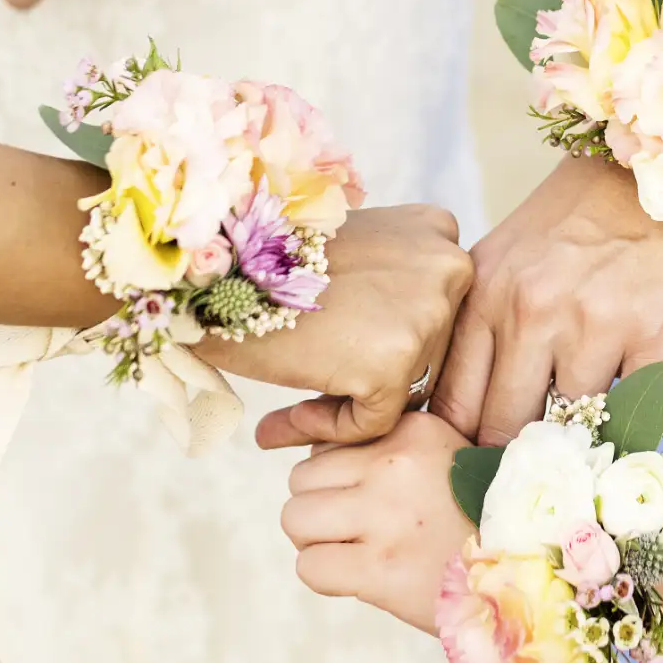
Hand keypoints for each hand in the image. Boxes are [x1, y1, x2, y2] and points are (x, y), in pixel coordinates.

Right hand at [197, 205, 473, 448]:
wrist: (213, 272)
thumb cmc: (264, 264)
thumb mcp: (350, 252)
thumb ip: (388, 285)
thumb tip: (399, 338)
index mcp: (437, 231)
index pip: (435, 310)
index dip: (389, 341)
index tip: (340, 353)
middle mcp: (449, 267)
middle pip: (432, 352)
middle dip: (378, 377)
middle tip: (316, 393)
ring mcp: (430, 314)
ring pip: (410, 389)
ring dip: (355, 406)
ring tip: (296, 410)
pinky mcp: (399, 362)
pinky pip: (379, 422)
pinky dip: (337, 430)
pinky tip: (292, 418)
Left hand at [282, 412, 473, 633]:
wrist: (527, 580)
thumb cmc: (480, 522)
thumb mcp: (445, 460)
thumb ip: (388, 449)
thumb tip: (304, 448)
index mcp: (412, 430)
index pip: (329, 441)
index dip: (338, 477)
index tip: (364, 499)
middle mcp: (394, 464)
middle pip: (302, 478)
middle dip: (320, 508)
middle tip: (355, 531)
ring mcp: (385, 516)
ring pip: (295, 518)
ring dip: (316, 541)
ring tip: (354, 552)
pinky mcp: (379, 568)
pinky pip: (310, 567)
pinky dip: (326, 577)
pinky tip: (361, 578)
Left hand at [431, 156, 662, 446]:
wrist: (655, 173)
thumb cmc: (571, 225)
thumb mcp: (503, 264)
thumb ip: (476, 333)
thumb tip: (454, 422)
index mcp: (485, 297)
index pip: (455, 407)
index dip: (461, 450)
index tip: (474, 471)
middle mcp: (532, 310)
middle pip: (505, 428)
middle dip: (513, 460)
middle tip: (525, 478)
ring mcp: (596, 323)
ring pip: (571, 428)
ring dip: (575, 443)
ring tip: (579, 444)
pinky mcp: (658, 334)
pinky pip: (636, 416)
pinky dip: (629, 430)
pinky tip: (624, 423)